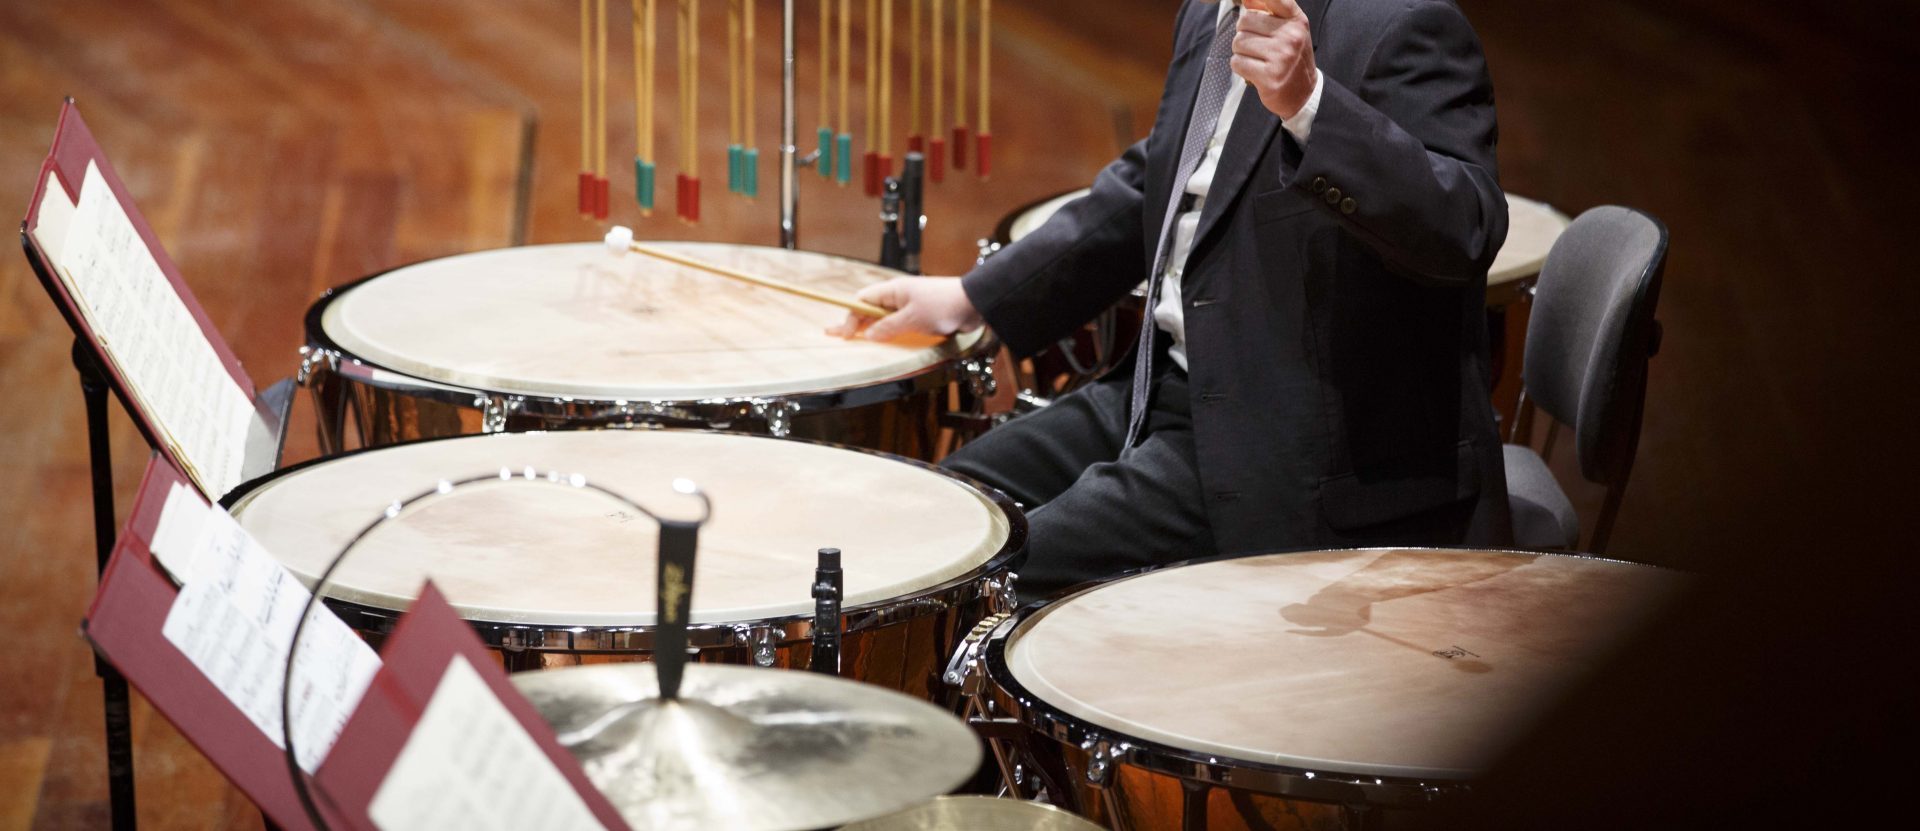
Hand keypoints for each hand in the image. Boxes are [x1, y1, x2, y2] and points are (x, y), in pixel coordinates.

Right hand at [825, 276, 983, 340]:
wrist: (973, 304)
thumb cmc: (943, 305)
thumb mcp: (912, 318)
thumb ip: (888, 327)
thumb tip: (870, 334)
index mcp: (893, 290)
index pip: (863, 301)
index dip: (851, 317)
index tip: (846, 335)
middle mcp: (899, 296)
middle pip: (870, 309)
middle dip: (854, 322)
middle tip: (837, 335)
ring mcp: (910, 306)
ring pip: (883, 317)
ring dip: (870, 328)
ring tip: (854, 337)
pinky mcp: (921, 315)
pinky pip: (898, 323)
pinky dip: (887, 331)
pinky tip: (882, 339)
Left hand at [1233, 0, 1317, 119]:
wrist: (1304, 93)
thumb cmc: (1291, 57)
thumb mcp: (1288, 30)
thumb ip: (1268, 11)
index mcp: (1296, 21)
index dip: (1255, 0)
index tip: (1247, 1)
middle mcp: (1291, 36)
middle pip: (1244, 22)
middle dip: (1244, 34)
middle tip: (1255, 47)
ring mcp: (1281, 57)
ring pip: (1238, 43)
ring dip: (1240, 52)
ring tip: (1255, 59)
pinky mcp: (1269, 77)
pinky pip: (1237, 62)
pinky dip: (1239, 67)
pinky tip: (1252, 70)